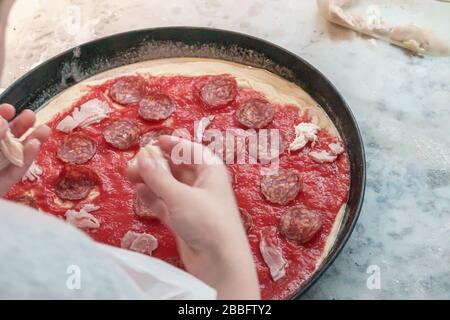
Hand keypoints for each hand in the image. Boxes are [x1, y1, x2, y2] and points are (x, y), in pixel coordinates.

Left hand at [0, 104, 49, 195]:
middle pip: (2, 142)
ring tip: (45, 129)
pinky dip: (26, 159)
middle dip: (18, 128)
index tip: (9, 108)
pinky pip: (14, 172)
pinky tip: (35, 146)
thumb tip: (2, 123)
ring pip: (12, 156)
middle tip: (32, 115)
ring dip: (30, 142)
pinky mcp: (0, 188)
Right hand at [128, 136, 259, 299]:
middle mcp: (203, 184)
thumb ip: (158, 177)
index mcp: (210, 171)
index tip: (154, 141)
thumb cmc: (207, 220)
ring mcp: (192, 203)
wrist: (219, 261)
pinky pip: (165, 203)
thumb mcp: (180, 196)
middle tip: (133, 163)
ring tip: (129, 175)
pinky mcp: (183, 220)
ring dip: (150, 180)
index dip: (173, 144)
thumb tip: (142, 157)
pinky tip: (138, 192)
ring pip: (168, 186)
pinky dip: (152, 198)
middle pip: (177, 168)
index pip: (191, 150)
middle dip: (156, 164)